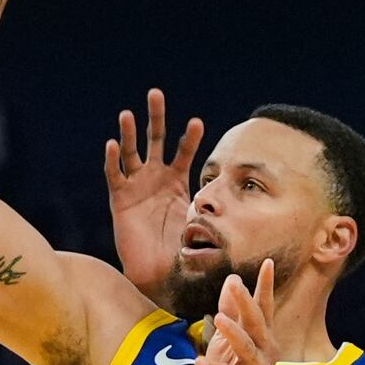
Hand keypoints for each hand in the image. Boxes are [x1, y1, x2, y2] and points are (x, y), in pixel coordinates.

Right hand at [103, 88, 202, 299]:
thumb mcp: (202, 223)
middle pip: (155, 139)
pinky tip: (112, 144)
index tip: (197, 123)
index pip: (184, 151)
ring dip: (129, 133)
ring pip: (131, 152)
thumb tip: (253, 214)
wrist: (158, 271)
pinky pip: (115, 175)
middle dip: (156, 117)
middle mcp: (155, 177)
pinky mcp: (119, 198)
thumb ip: (218, 209)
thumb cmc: (181, 249)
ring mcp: (136, 185)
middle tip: (156, 93)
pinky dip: (112, 160)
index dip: (190, 138)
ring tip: (127, 114)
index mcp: (176, 180)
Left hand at [195, 262, 277, 364]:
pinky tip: (199, 361)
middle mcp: (266, 349)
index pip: (264, 307)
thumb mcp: (230, 338)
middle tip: (236, 284)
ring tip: (218, 318)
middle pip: (256, 322)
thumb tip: (233, 279)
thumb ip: (232, 311)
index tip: (268, 262)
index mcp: (263, 335)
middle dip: (246, 303)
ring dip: (233, 332)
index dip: (265, 286)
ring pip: (246, 347)